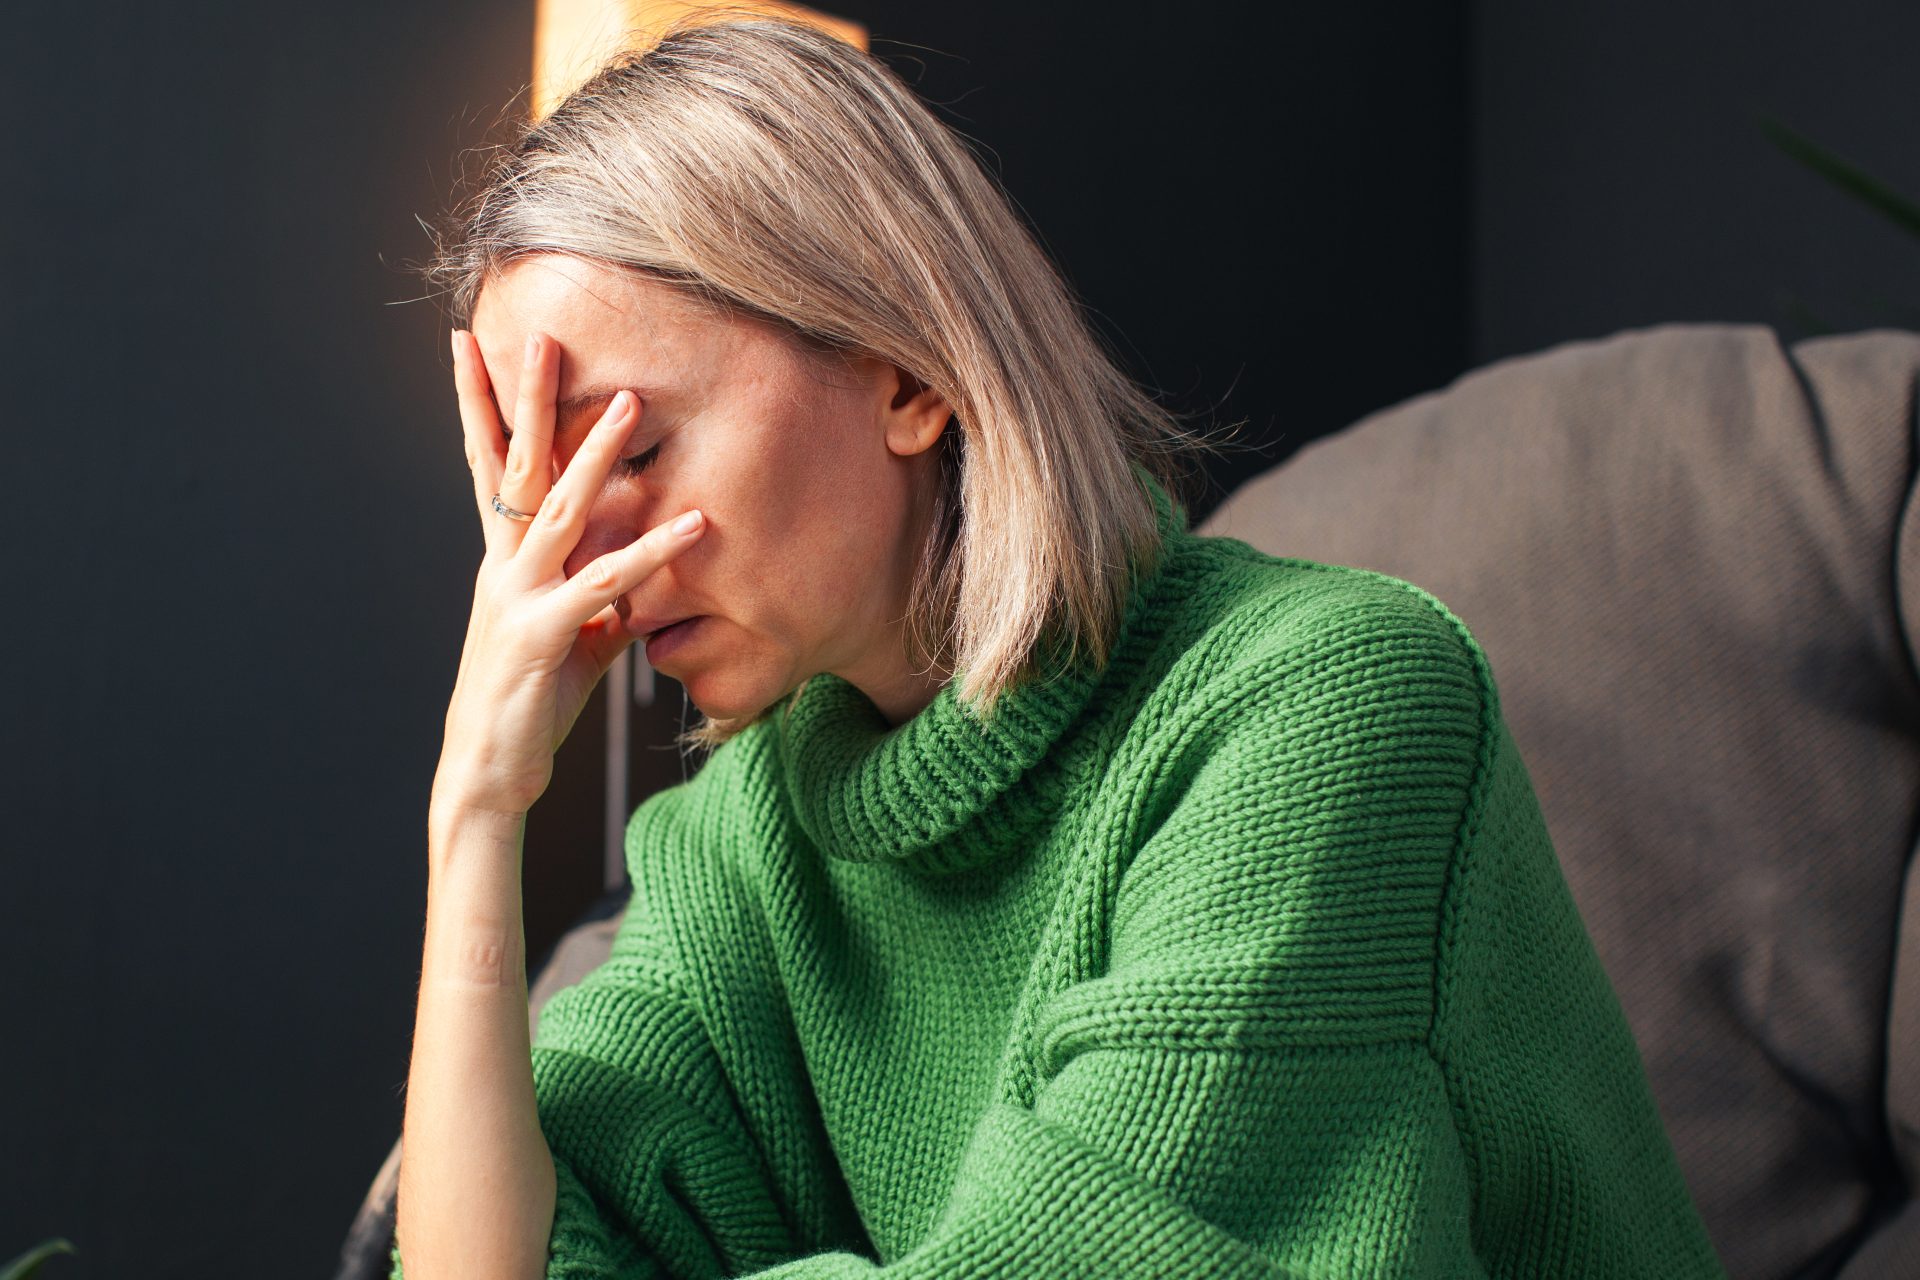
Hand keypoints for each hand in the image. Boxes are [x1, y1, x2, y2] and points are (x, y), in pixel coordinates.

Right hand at [432, 328, 704, 818]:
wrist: (487, 771)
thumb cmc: (525, 704)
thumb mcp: (570, 642)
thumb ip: (599, 608)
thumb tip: (631, 595)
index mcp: (504, 559)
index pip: (489, 465)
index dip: (479, 404)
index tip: (469, 344)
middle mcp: (503, 565)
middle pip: (515, 466)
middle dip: (527, 398)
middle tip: (540, 334)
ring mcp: (517, 596)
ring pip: (558, 508)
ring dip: (596, 454)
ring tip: (630, 402)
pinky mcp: (542, 633)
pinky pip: (606, 584)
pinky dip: (652, 552)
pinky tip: (694, 523)